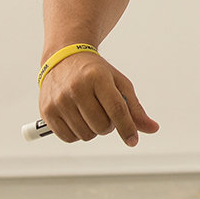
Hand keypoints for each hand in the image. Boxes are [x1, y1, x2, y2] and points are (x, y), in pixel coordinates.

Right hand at [37, 51, 158, 145]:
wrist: (63, 58)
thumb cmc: (95, 72)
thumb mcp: (118, 83)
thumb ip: (134, 108)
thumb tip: (153, 129)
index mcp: (97, 77)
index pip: (116, 110)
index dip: (127, 128)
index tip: (132, 140)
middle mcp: (75, 88)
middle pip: (101, 126)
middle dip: (108, 126)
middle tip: (104, 113)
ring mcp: (59, 100)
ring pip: (85, 135)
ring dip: (92, 130)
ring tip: (89, 113)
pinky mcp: (46, 111)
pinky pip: (68, 138)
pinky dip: (76, 134)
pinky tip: (77, 118)